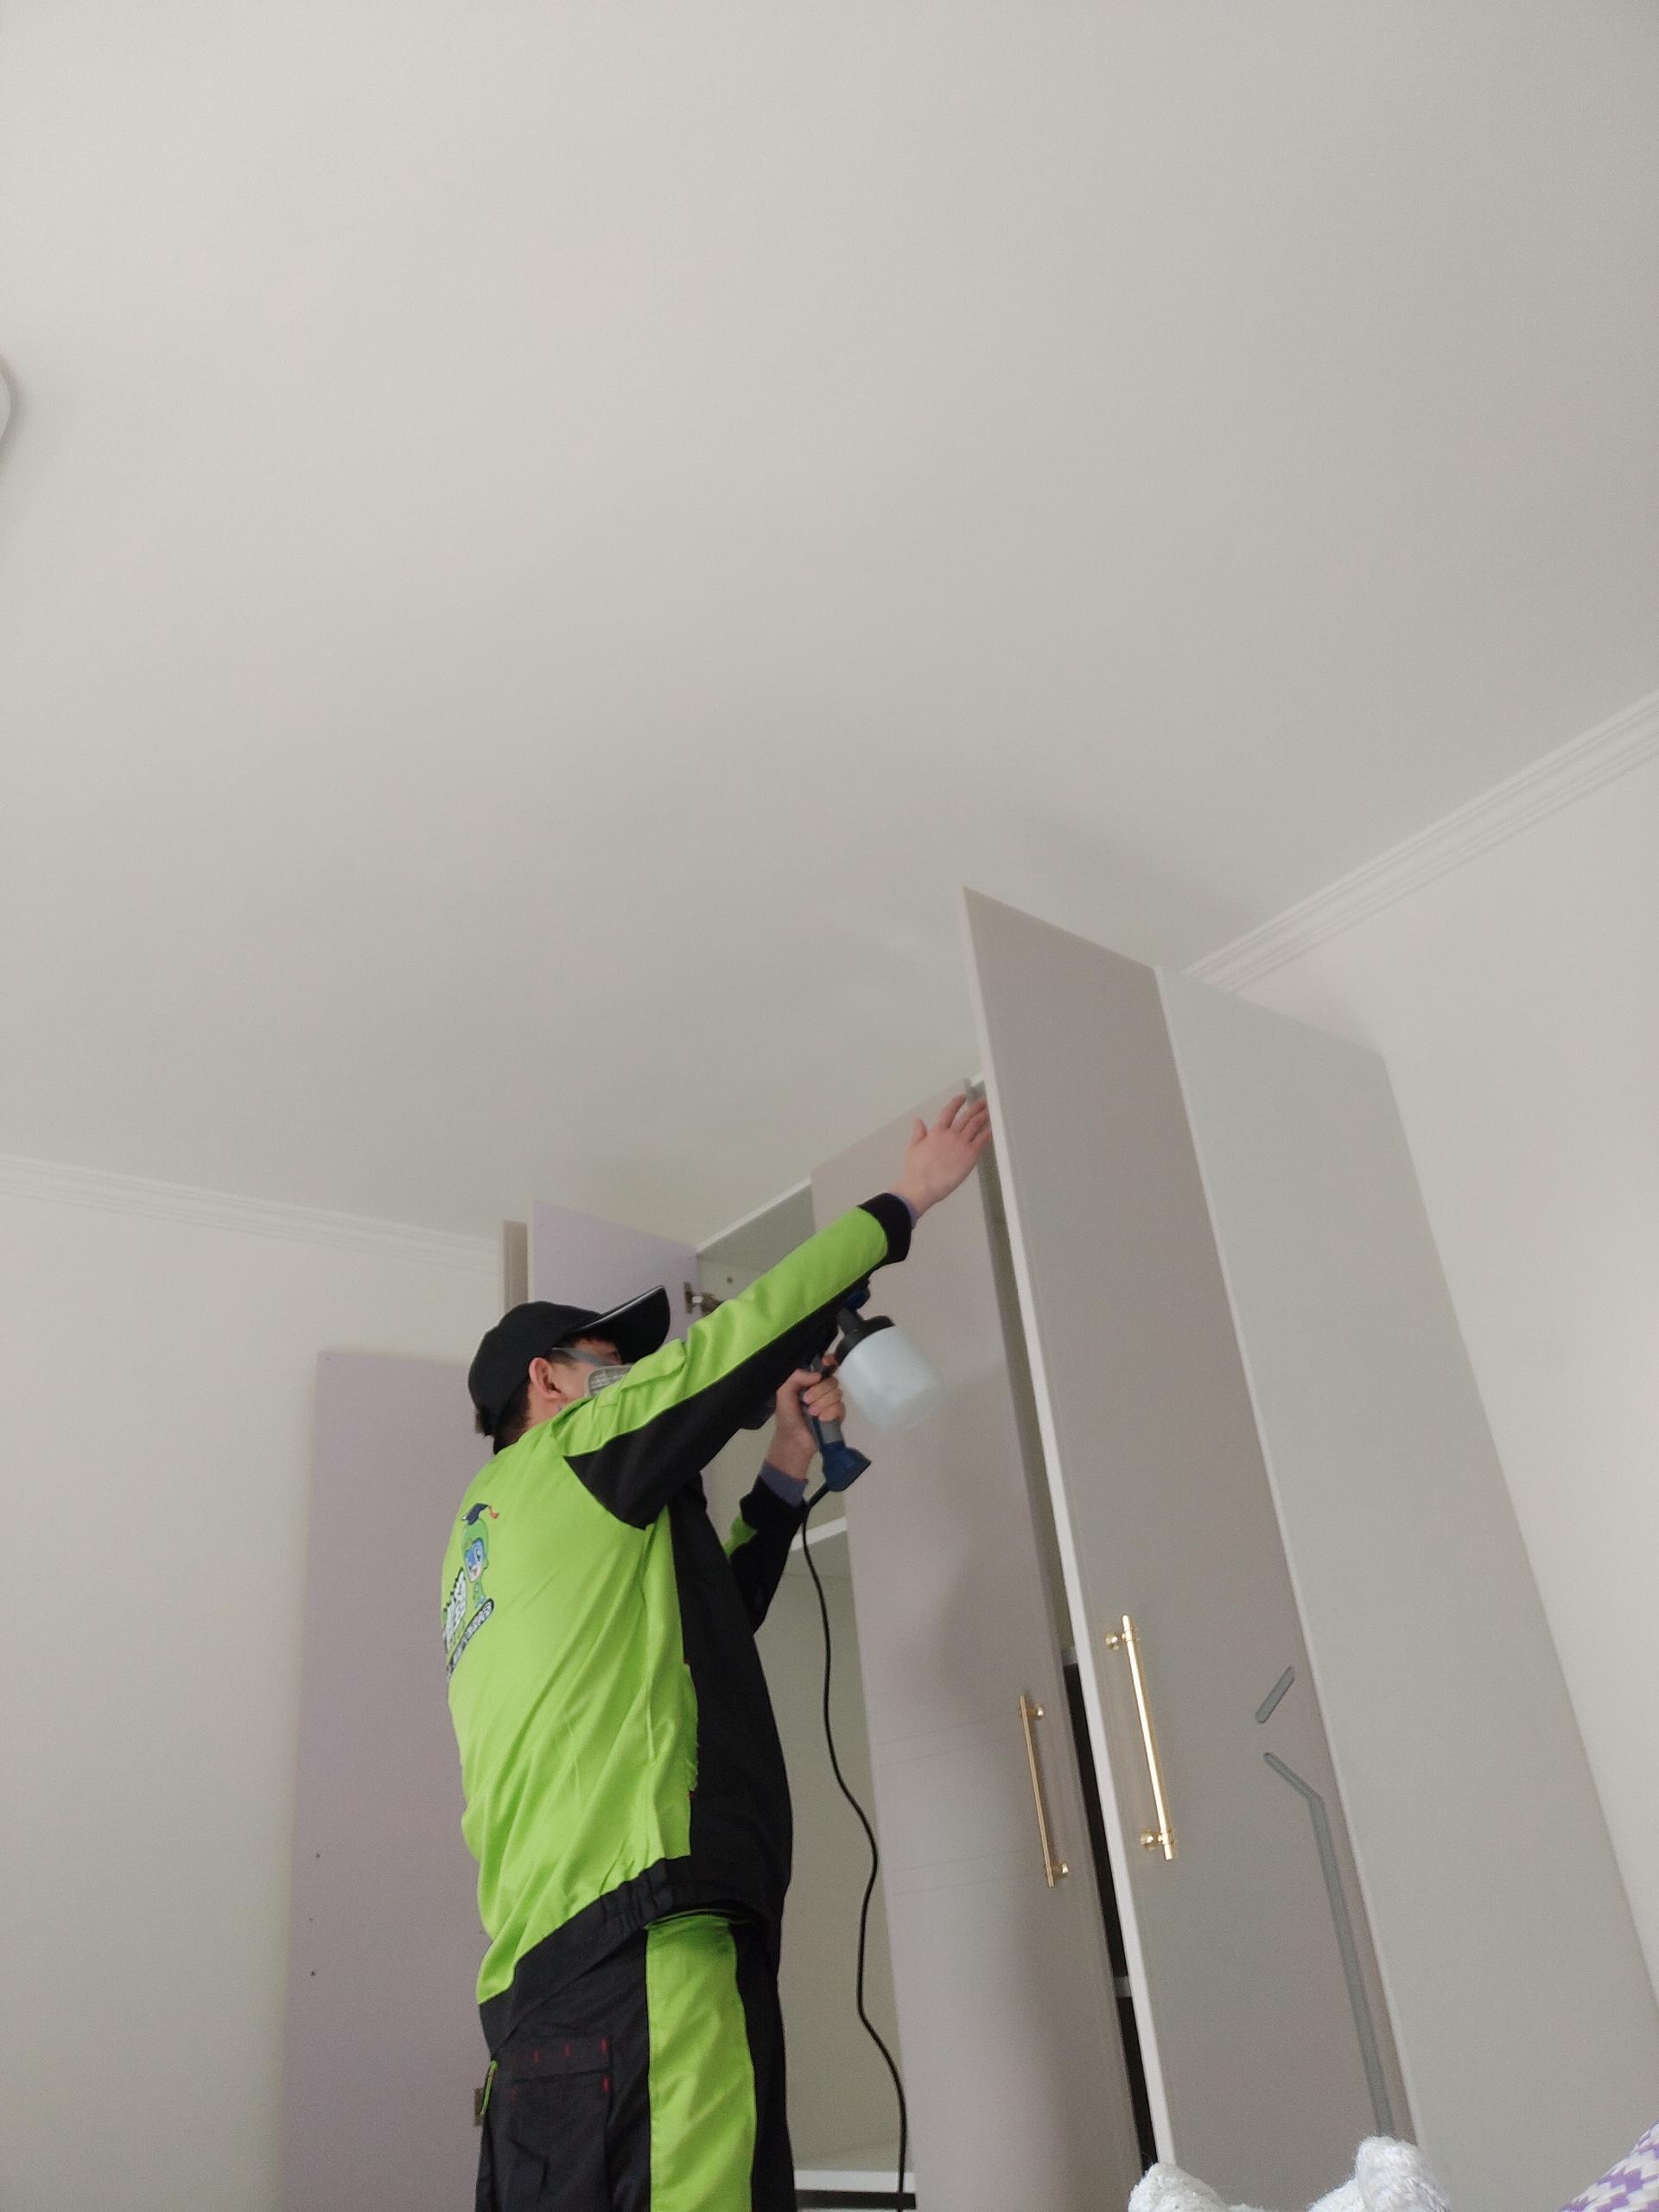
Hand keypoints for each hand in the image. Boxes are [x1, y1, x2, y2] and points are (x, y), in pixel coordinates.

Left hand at [768, 1363, 844, 1480]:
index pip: (825, 1365)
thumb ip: (795, 1377)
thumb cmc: (787, 1415)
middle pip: (832, 1380)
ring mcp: (832, 1402)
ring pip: (837, 1393)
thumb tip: (817, 1375)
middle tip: (806, 1400)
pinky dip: (830, 1412)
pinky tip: (821, 1419)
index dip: (829, 1361)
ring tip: (812, 1413)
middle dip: (819, 1390)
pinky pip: (840, 1407)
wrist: (793, 1439)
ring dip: (822, 1403)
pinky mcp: (838, 1415)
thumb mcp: (784, 1392)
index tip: (827, 1362)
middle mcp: (823, 1389)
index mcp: (810, 1381)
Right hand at [893, 1092, 991, 1216]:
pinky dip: (988, 1133)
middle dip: (976, 1107)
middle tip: (983, 1101)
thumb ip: (918, 1132)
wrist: (923, 1185)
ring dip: (984, 1116)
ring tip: (990, 1111)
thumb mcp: (913, 1147)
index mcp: (936, 1132)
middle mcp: (950, 1135)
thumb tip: (917, 1121)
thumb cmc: (916, 1171)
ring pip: (976, 1125)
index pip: (949, 1111)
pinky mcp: (970, 1155)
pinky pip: (982, 1140)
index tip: (963, 1097)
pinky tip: (992, 1129)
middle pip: (966, 1116)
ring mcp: (961, 1144)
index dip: (957, 1103)